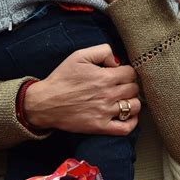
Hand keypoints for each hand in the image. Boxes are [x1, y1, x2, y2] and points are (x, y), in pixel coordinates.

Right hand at [24, 44, 139, 133]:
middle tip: (120, 85)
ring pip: (134, 106)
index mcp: (105, 77)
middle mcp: (108, 95)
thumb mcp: (79, 55)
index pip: (131, 73)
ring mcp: (105, 112)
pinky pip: (126, 128)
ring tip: (123, 98)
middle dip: (129, 84)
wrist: (44, 103)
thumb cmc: (62, 78)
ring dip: (131, 101)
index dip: (126, 71)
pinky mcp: (100, 127)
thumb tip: (117, 61)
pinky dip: (132, 121)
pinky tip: (127, 115)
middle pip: (134, 88)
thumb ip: (102, 51)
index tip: (118, 73)